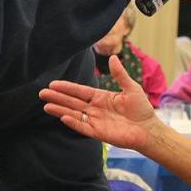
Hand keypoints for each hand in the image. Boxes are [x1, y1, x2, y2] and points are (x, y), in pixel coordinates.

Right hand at [40, 55, 160, 150]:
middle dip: (58, 97)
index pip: (80, 91)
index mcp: (101, 97)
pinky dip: (73, 122)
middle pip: (73, 102)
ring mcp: (96, 121)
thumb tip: (113, 57)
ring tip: (46, 106)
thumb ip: (120, 74)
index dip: (67, 88)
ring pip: (74, 114)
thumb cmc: (142, 109)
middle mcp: (95, 109)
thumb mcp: (131, 87)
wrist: (148, 129)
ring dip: (60, 110)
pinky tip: (63, 117)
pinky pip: (82, 127)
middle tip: (42, 93)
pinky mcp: (99, 133)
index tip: (53, 84)